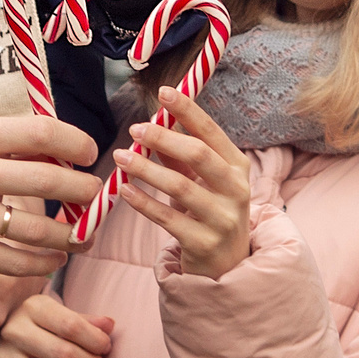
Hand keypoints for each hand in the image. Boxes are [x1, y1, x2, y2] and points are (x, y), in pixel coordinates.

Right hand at [0, 117, 97, 276]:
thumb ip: (3, 140)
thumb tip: (62, 147)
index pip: (40, 132)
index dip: (76, 143)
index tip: (89, 153)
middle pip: (48, 180)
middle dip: (84, 191)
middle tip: (96, 197)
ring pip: (36, 230)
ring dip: (71, 235)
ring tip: (85, 235)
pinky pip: (14, 262)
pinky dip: (43, 264)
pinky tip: (54, 259)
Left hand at [114, 87, 252, 279]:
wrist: (227, 266)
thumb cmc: (210, 212)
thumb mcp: (203, 181)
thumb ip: (180, 156)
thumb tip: (152, 124)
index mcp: (238, 167)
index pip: (212, 132)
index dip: (188, 110)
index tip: (164, 92)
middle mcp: (236, 190)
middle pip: (199, 155)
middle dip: (165, 138)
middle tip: (135, 129)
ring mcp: (222, 219)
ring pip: (180, 187)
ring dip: (147, 169)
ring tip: (121, 157)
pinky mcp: (204, 243)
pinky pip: (168, 219)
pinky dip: (143, 202)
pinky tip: (123, 190)